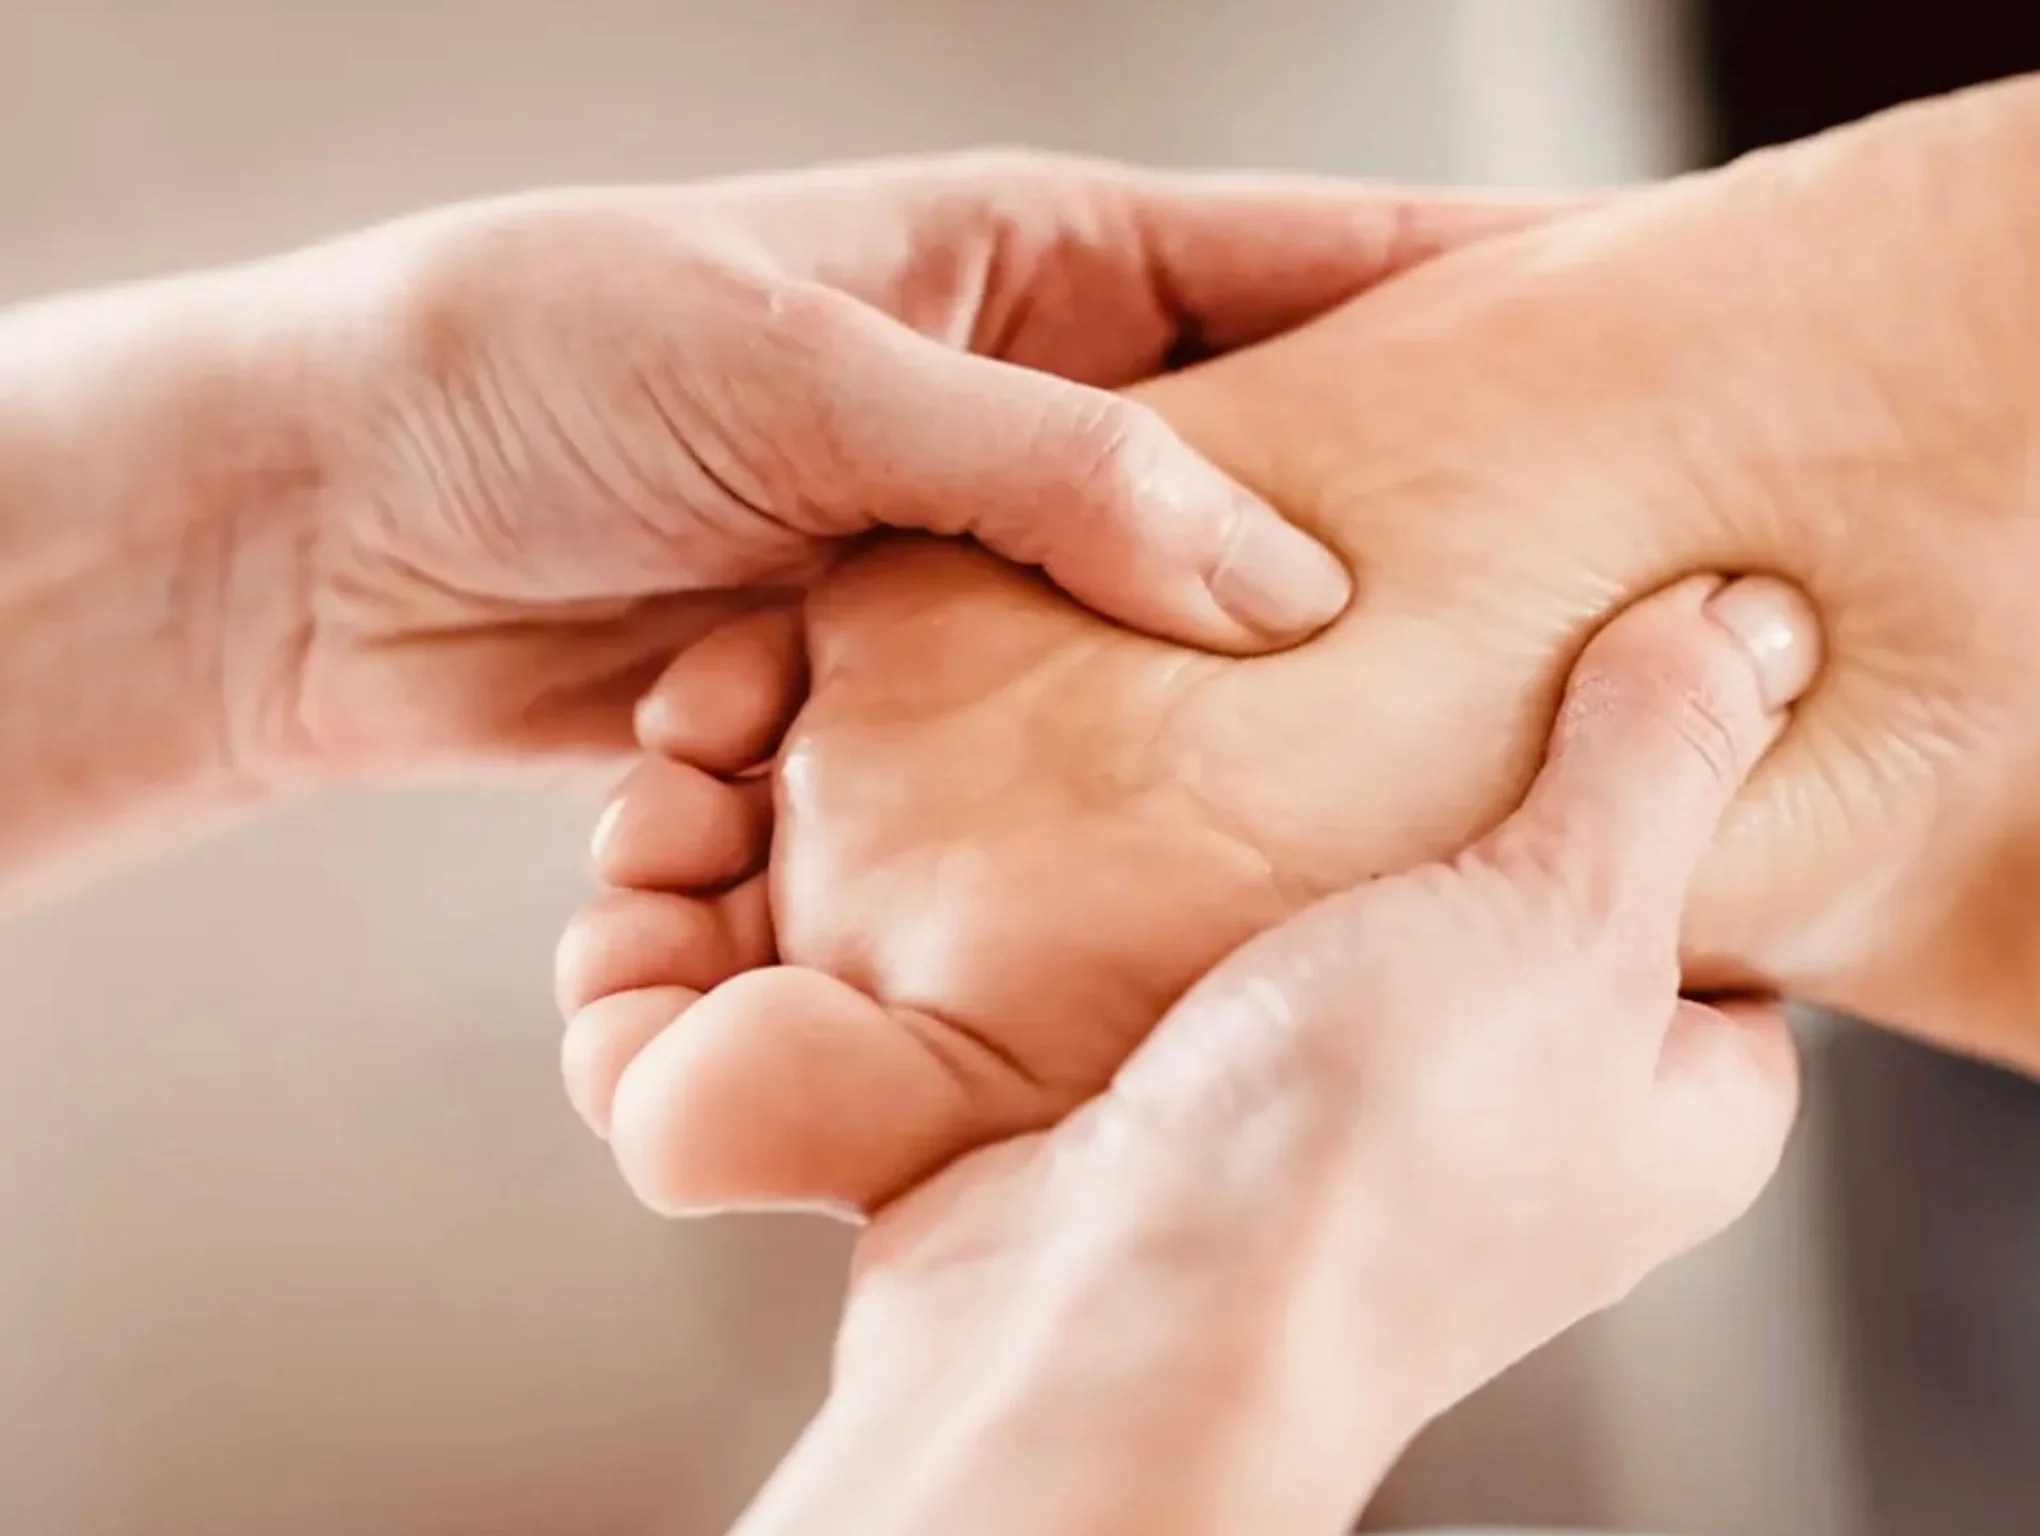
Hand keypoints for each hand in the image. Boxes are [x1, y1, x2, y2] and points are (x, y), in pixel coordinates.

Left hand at [215, 153, 1574, 784]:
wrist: (331, 529)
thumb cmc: (537, 363)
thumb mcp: (809, 368)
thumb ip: (1055, 468)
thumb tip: (1286, 583)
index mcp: (1035, 261)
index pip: (1316, 260)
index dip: (1483, 290)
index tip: (1643, 326)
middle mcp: (1034, 402)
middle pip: (1287, 448)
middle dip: (1420, 508)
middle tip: (1582, 578)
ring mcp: (986, 548)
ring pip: (1189, 610)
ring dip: (1284, 671)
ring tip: (1447, 732)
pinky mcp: (916, 681)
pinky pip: (1070, 723)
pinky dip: (1142, 768)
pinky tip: (1237, 828)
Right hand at [718, 574, 1820, 1535]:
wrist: (1098, 1328)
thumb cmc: (1368, 1174)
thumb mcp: (1565, 917)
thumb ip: (1657, 770)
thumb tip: (1756, 631)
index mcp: (1683, 1111)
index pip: (1730, 915)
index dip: (1689, 780)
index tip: (1637, 644)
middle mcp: (1546, 1141)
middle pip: (1552, 906)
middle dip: (1498, 785)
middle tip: (1464, 637)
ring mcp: (1380, 1137)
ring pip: (1388, 928)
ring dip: (1345, 830)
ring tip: (1325, 692)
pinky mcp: (1230, 1122)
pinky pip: (1255, 965)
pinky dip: (1228, 889)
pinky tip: (1200, 806)